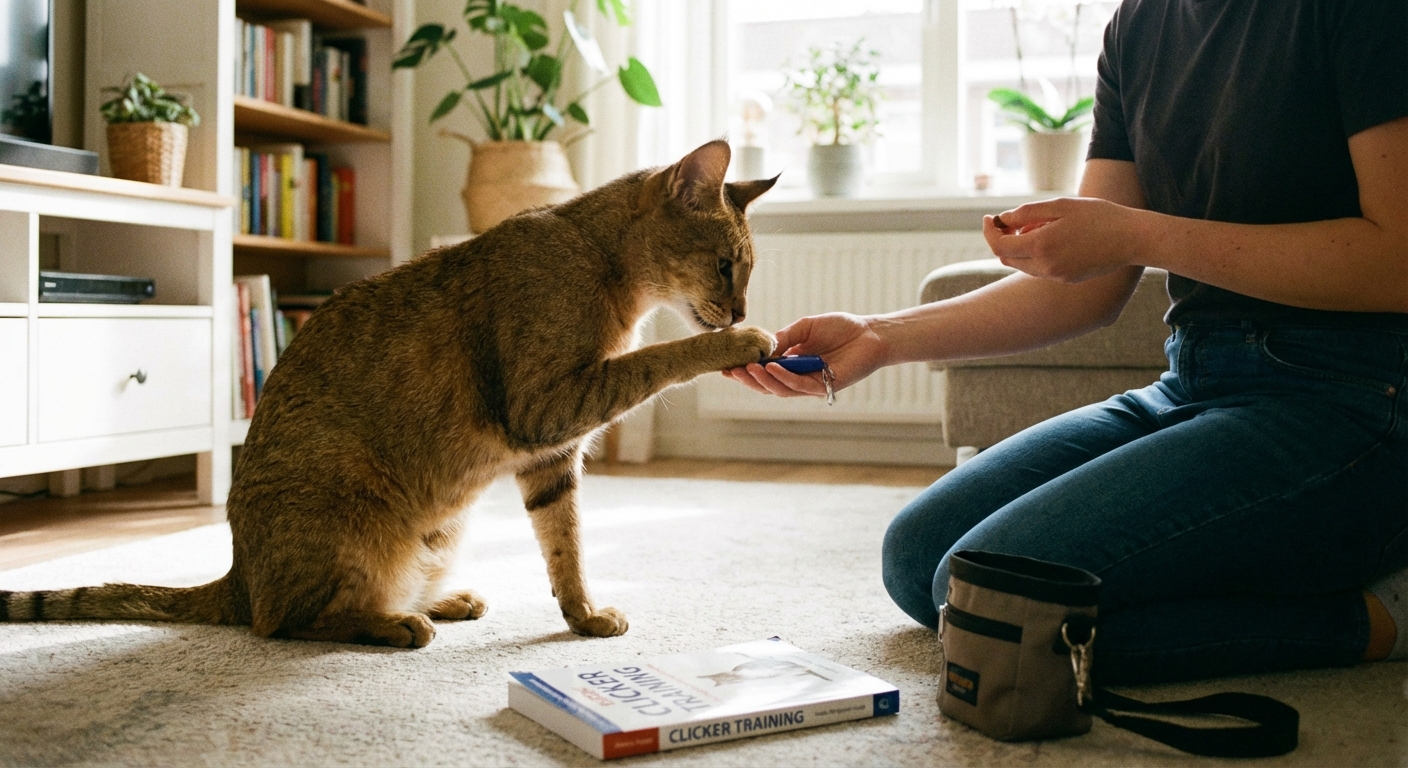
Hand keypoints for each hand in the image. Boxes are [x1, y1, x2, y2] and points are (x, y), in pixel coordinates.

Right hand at [722, 312, 888, 397]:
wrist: (870, 333)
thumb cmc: (840, 328)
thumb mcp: (804, 327)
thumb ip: (784, 337)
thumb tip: (761, 346)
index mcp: (792, 364)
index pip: (764, 372)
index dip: (745, 371)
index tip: (726, 365)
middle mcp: (799, 377)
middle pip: (768, 385)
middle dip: (748, 380)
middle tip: (731, 371)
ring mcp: (811, 384)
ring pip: (780, 389)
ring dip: (762, 380)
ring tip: (747, 368)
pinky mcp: (824, 386)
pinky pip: (800, 385)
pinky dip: (784, 377)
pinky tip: (772, 368)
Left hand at [984, 197, 1143, 282]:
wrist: (1132, 238)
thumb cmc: (1098, 215)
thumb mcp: (1061, 205)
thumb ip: (1027, 213)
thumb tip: (1003, 220)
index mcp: (1042, 245)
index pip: (999, 246)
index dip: (989, 232)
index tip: (989, 218)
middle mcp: (1046, 266)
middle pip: (1007, 258)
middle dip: (1003, 239)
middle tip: (1012, 220)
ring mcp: (1056, 276)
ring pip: (1022, 265)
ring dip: (1020, 247)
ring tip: (1040, 225)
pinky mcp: (1067, 279)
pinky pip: (1040, 269)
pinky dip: (1036, 254)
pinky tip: (1053, 237)